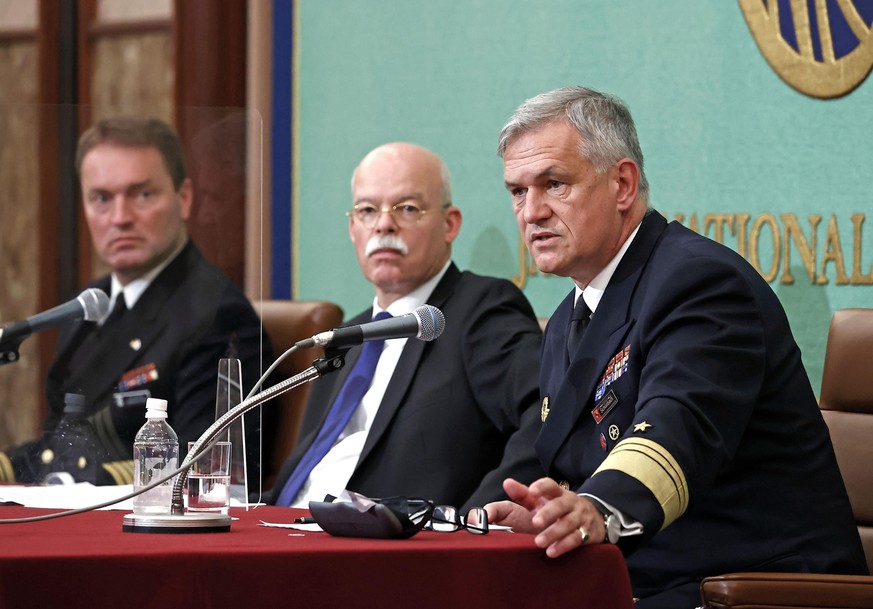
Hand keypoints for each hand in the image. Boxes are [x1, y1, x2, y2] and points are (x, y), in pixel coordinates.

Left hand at [485, 477, 606, 557]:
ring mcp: (580, 517)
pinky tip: (551, 551)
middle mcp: (571, 503)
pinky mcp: (587, 533)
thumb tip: (507, 483)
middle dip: (548, 513)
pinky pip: (577, 539)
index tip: (531, 491)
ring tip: (538, 542)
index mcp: (558, 493)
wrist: (592, 517)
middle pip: (560, 505)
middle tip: (535, 522)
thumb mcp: (542, 500)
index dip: (542, 487)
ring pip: (568, 523)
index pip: (551, 485)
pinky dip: (564, 545)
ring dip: (554, 533)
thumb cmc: (558, 509)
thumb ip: (523, 494)